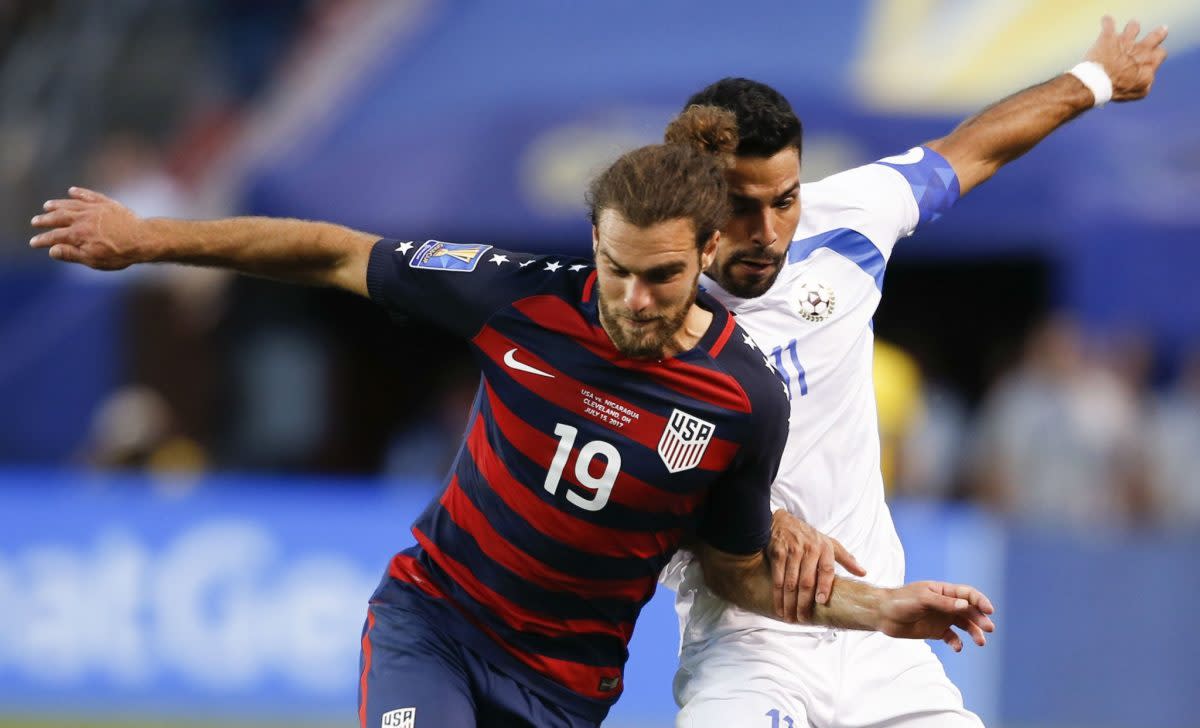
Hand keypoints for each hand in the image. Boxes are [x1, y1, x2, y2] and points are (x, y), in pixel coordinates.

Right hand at [30, 187, 147, 269]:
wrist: (143, 239)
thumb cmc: (120, 253)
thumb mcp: (94, 260)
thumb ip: (72, 254)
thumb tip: (51, 251)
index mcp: (78, 234)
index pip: (54, 236)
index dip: (42, 240)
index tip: (33, 242)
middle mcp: (83, 219)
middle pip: (59, 217)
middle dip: (45, 220)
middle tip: (35, 221)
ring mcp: (94, 209)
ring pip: (71, 204)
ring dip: (58, 204)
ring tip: (47, 205)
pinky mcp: (107, 203)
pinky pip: (90, 195)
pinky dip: (80, 193)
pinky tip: (72, 191)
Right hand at [769, 509, 865, 621]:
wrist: (781, 521)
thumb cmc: (808, 536)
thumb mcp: (829, 543)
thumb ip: (846, 559)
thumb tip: (863, 573)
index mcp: (824, 548)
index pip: (827, 570)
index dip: (824, 586)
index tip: (821, 601)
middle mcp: (808, 549)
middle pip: (806, 581)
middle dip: (803, 602)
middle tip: (803, 618)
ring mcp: (791, 551)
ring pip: (790, 582)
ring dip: (789, 602)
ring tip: (790, 617)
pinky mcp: (777, 552)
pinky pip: (777, 577)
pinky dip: (777, 594)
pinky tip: (778, 605)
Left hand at [877, 581, 994, 652]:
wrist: (882, 614)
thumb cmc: (900, 601)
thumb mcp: (922, 599)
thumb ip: (943, 603)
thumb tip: (965, 605)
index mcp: (943, 591)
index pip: (967, 594)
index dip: (980, 601)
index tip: (989, 610)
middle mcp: (945, 604)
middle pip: (969, 610)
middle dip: (980, 618)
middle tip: (989, 628)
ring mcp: (941, 618)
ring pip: (964, 625)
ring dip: (974, 632)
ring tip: (980, 642)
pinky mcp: (936, 631)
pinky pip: (952, 637)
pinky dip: (957, 642)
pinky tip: (957, 647)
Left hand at [1083, 16, 1167, 101]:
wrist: (1097, 83)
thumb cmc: (1117, 90)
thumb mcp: (1139, 92)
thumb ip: (1147, 83)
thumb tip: (1148, 78)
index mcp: (1149, 63)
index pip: (1161, 54)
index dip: (1156, 56)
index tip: (1150, 59)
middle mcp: (1140, 49)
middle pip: (1156, 36)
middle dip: (1158, 34)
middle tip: (1160, 31)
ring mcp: (1124, 41)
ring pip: (1134, 26)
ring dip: (1132, 27)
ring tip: (1128, 31)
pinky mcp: (1108, 37)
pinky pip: (1108, 24)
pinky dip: (1107, 22)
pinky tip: (1106, 22)